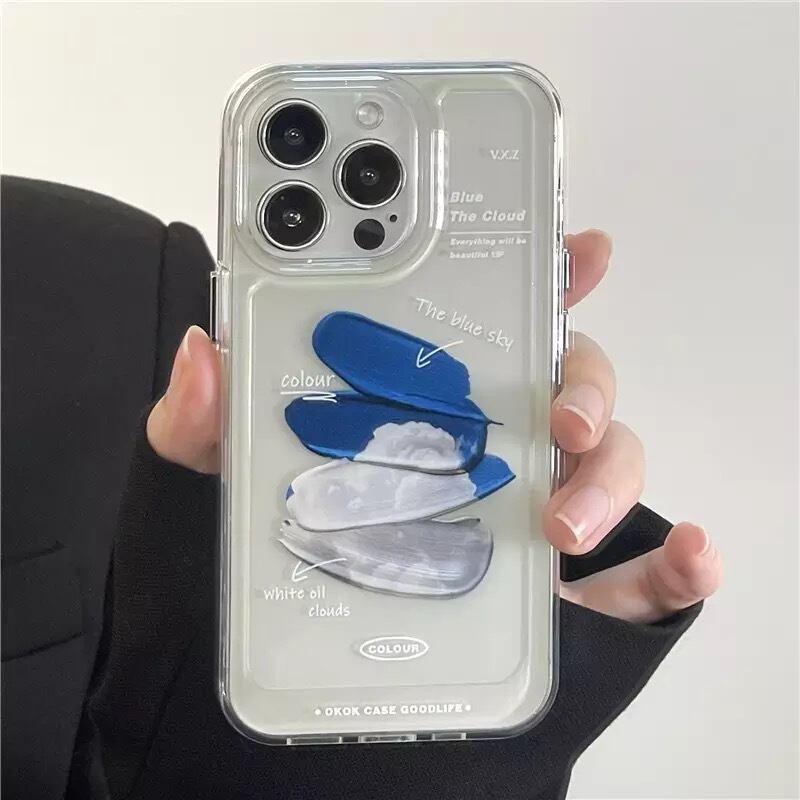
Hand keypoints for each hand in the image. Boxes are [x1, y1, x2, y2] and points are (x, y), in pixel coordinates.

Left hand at [146, 229, 721, 623]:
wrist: (314, 659)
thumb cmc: (284, 549)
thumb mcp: (225, 480)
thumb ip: (203, 424)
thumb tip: (202, 357)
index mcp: (430, 400)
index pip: (494, 320)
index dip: (541, 277)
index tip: (578, 251)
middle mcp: (494, 443)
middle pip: (569, 381)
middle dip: (586, 383)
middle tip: (557, 418)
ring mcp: (534, 510)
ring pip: (609, 463)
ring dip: (611, 478)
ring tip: (564, 525)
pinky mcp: (560, 591)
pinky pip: (638, 577)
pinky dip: (672, 569)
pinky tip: (686, 560)